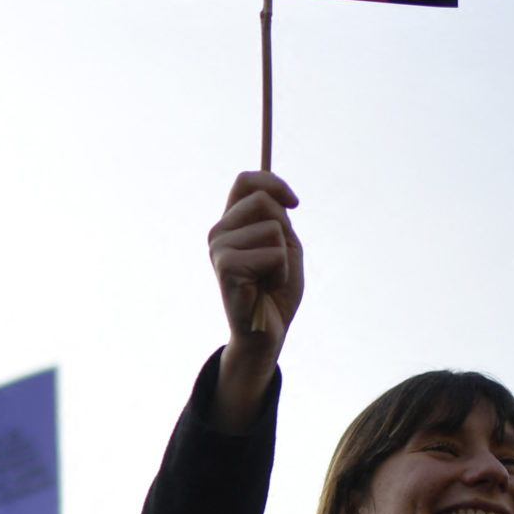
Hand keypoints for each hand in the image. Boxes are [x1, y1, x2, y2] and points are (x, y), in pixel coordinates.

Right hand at [209, 171, 302, 431]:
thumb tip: (275, 196)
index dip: (274, 183)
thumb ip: (277, 218)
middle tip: (277, 261)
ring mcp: (219, 248)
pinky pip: (273, 253)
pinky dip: (281, 272)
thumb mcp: (284, 245)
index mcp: (231, 223)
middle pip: (263, 199)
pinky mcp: (226, 266)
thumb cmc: (276, 290)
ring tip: (270, 277)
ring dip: (284, 256)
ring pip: (272, 227)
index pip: (246, 180)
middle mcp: (219, 232)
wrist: (267, 333)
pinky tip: (267, 287)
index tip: (294, 204)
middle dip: (284, 229)